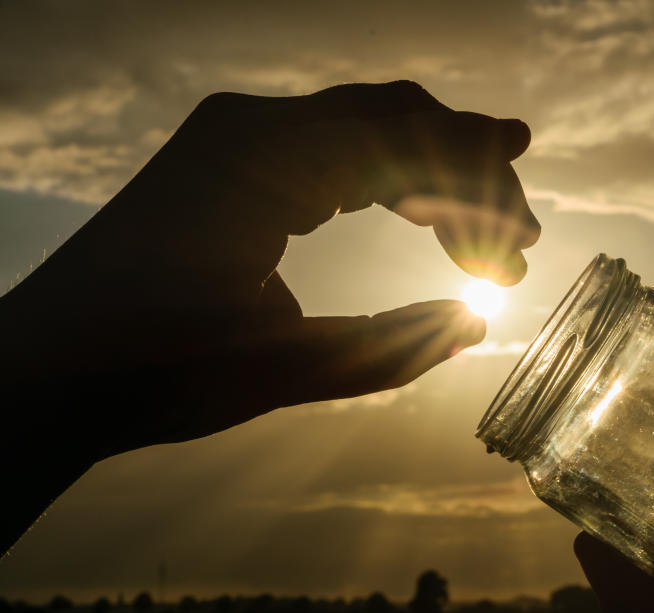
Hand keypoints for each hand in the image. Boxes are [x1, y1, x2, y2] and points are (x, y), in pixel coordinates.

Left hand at [0, 81, 536, 552]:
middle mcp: (252, 128)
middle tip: (521, 244)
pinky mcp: (232, 164)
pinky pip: (333, 151)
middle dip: (467, 179)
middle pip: (396, 122)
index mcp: (263, 157)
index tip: (528, 237)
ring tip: (484, 245)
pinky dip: (387, 184)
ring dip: (433, 182)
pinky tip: (420, 220)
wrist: (45, 371)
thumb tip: (474, 324)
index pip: (404, 140)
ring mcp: (238, 141)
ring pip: (370, 132)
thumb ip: (390, 346)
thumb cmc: (150, 368)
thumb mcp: (283, 367)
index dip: (479, 185)